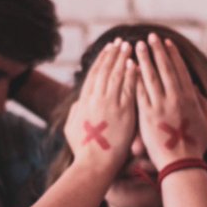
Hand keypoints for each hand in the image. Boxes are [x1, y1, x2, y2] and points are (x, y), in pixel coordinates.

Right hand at [64, 40, 137, 174]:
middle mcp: (96, 99)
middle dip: (112, 54)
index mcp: (84, 102)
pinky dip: (131, 74)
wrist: (94, 165)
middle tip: (119, 42)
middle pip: (105, 71)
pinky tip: (135, 63)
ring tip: (128, 46)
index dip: (100, 61)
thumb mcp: (71, 129)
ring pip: (116, 76)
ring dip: (122, 59)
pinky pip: (128, 88)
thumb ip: (76, 113)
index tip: (107, 49)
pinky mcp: (123, 112)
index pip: (93, 75)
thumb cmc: (83, 152)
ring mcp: (109, 104)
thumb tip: (78, 103)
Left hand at [134, 34, 206, 169]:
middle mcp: (175, 98)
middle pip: (164, 69)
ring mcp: (160, 106)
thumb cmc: (195, 146)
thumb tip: (196, 87)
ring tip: (136, 46)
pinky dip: (134, 78)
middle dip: (157, 51)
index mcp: (190, 98)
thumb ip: (203, 103)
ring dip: (143, 59)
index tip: (166, 43)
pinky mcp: (146, 115)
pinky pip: (139, 92)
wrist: (181, 164)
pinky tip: (129, 67)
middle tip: (150, 37)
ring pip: (150, 77)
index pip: (180, 70)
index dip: (172, 55)